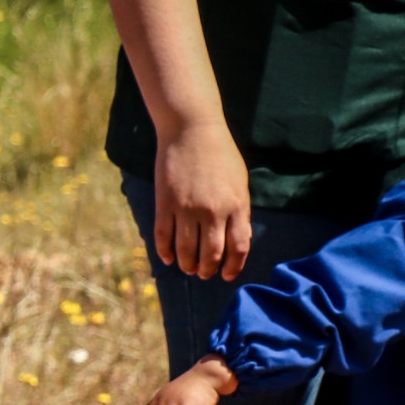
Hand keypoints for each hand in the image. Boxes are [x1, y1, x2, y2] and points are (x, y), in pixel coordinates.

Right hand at [153, 116, 252, 280]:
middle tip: (204, 274)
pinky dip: (165, 252)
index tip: (226, 274)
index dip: (232, 266)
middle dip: (207, 270)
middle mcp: (213, 210)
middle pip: (211, 254)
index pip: (238, 247)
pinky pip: (163, 236)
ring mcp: (187, 208)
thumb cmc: (220, 155)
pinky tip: (168, 258)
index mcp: (236, 204)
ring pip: (185, 250)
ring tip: (188, 268)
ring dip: (187, 265)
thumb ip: (240, 212)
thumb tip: (238, 241)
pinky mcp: (165, 203)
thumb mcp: (239, 183)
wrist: (192, 130)